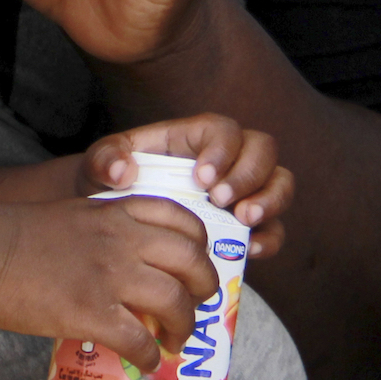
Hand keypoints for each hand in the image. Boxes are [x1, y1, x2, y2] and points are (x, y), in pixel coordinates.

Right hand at [0, 192, 216, 368]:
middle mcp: (123, 239)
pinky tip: (146, 366)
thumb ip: (108, 232)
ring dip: (184, 328)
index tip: (195, 268)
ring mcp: (110, 276)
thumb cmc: (17, 235)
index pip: (183, 220)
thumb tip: (126, 268)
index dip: (200, 248)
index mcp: (119, 212)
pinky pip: (139, 340)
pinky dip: (151, 358)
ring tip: (175, 342)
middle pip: (192, 262)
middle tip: (196, 308)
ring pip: (175, 302)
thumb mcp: (75, 215)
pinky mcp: (91, 312)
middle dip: (205, 290)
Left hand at [83, 113, 293, 260]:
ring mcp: (243, 192)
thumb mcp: (100, 166)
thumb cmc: (113, 185)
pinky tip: (250, 250)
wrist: (116, 225)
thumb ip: (104, 159)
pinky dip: (270, 237)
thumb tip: (123, 171)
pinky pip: (276, 228)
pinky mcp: (248, 227)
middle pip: (263, 149)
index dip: (222, 149)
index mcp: (194, 137)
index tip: (202, 177)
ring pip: (280, 183)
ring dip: (269, 200)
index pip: (224, 129)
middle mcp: (228, 159)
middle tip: (222, 201)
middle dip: (249, 174)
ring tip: (244, 221)